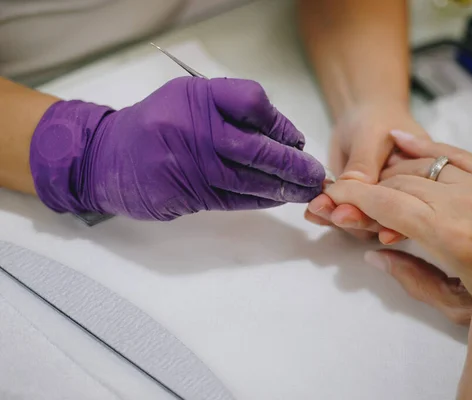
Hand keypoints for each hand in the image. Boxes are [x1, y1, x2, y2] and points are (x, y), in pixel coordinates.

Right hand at [30, 77, 324, 219]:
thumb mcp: (189, 98)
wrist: (109, 158)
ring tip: (305, 190)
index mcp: (196, 97)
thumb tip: (283, 136)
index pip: (252, 102)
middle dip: (292, 165)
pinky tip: (278, 198)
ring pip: (249, 180)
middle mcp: (193, 129)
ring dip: (283, 188)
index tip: (295, 139)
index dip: (280, 123)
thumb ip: (231, 109)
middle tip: (314, 174)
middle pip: (257, 148)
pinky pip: (234, 199)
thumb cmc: (158, 123)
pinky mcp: (186, 194)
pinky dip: (261, 199)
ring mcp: (189, 165)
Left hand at [305, 102, 427, 240]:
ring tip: (318, 208)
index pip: (410, 207)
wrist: (359, 115)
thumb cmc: (376, 119)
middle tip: (337, 214)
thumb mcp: (372, 135)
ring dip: (337, 218)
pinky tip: (312, 212)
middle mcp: (402, 198)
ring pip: (361, 222)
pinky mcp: (355, 204)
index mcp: (423, 182)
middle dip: (359, 218)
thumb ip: (364, 163)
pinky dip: (326, 213)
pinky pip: (342, 214)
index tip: (376, 227)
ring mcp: (377, 204)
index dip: (393, 221)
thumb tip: (355, 188)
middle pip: (384, 220)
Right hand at [324, 131, 471, 294]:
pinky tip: (399, 139)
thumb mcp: (458, 306)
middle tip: (346, 198)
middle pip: (398, 182)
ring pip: (420, 166)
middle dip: (365, 188)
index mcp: (450, 236)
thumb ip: (412, 280)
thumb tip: (375, 254)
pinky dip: (421, 145)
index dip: (352, 197)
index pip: (386, 204)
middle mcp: (463, 201)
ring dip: (390, 173)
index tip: (330, 196)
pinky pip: (451, 151)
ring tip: (373, 184)